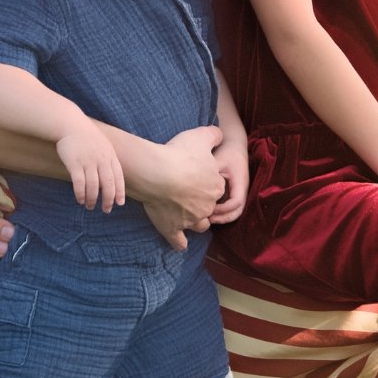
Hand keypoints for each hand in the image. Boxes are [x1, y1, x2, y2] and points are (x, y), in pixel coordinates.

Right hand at [55, 125, 126, 212]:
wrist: (70, 124)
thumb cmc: (86, 135)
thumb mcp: (103, 144)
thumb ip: (107, 158)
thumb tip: (110, 176)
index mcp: (110, 155)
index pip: (118, 177)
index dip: (120, 191)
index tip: (119, 203)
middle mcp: (101, 159)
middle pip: (108, 184)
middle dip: (108, 200)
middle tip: (106, 210)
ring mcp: (88, 161)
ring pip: (93, 186)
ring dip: (92, 199)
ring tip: (90, 206)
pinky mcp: (74, 163)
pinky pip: (79, 183)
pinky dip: (80, 194)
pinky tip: (80, 199)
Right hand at [137, 125, 226, 249]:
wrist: (157, 173)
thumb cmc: (179, 154)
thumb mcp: (200, 136)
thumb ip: (214, 135)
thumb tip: (220, 135)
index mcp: (215, 185)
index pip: (217, 186)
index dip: (207, 181)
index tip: (197, 176)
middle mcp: (206, 206)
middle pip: (209, 206)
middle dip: (202, 202)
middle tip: (188, 193)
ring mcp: (190, 220)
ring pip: (200, 225)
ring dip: (196, 222)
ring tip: (187, 216)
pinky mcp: (173, 229)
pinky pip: (179, 241)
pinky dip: (179, 242)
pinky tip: (179, 242)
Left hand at [209, 137, 248, 224]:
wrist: (234, 146)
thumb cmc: (226, 152)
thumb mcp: (218, 161)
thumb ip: (211, 173)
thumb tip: (198, 186)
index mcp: (240, 183)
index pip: (236, 202)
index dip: (224, 208)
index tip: (210, 208)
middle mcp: (242, 190)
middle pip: (238, 211)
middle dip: (223, 218)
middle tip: (207, 219)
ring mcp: (239, 193)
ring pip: (235, 212)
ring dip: (223, 217)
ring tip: (208, 219)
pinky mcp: (234, 193)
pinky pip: (230, 208)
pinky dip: (222, 213)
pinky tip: (209, 212)